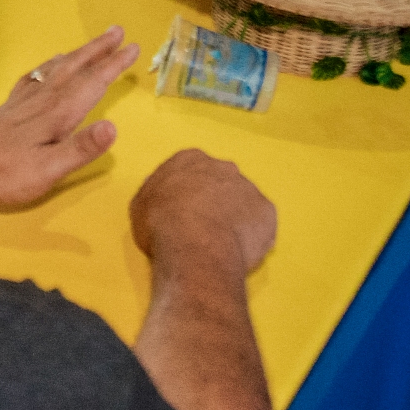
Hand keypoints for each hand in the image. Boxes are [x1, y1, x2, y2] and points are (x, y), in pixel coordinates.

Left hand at [0, 28, 138, 218]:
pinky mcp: (10, 107)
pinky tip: (50, 66)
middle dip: (98, 50)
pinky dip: (50, 66)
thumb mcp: (48, 170)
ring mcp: (24, 101)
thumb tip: (113, 127)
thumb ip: (80, 149)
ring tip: (95, 43)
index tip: (134, 47)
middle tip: (119, 31)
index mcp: (57, 115)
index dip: (113, 66)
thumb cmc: (4, 173)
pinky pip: (36, 77)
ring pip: (57, 69)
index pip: (92, 84)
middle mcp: (43, 101)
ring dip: (79, 54)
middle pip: (75, 68)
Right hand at [130, 148, 277, 277]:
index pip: (192, 168)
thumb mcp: (141, 205)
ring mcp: (249, 187)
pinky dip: (253, 234)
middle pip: (222, 181)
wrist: (195, 245)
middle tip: (205, 226)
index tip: (185, 209)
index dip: (190, 190)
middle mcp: (223, 166)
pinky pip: (261, 223)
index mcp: (190, 159)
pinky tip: (240, 250)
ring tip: (223, 243)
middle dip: (217, 199)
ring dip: (236, 217)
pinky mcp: (268, 212)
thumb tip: (165, 196)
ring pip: (244, 202)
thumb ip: (157, 194)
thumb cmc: (161, 223)